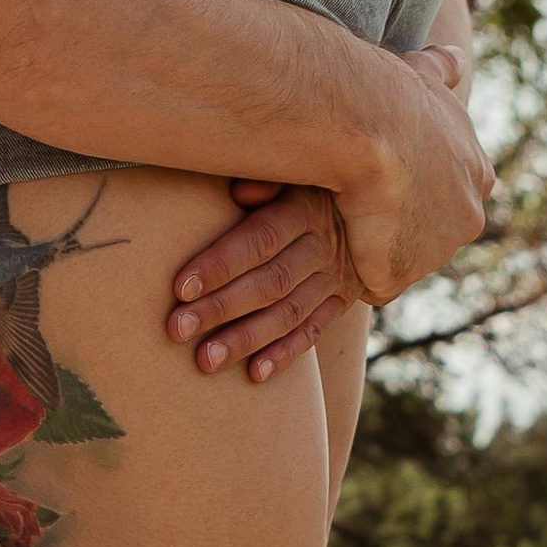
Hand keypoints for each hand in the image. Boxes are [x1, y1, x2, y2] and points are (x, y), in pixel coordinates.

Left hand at [165, 182, 356, 381]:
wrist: (368, 205)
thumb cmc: (303, 182)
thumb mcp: (291, 172)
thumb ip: (265, 181)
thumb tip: (240, 192)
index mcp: (304, 209)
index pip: (259, 240)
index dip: (220, 264)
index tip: (180, 288)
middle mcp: (322, 246)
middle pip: (269, 282)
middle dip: (221, 308)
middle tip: (178, 330)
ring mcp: (336, 278)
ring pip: (288, 313)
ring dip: (246, 339)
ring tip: (205, 361)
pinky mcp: (341, 302)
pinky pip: (314, 332)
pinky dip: (285, 354)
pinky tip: (255, 374)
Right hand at [331, 49, 493, 303]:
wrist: (366, 124)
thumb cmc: (387, 93)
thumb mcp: (422, 72)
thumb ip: (441, 71)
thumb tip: (455, 60)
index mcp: (477, 172)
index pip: (451, 192)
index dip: (417, 187)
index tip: (384, 177)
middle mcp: (469, 215)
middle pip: (433, 231)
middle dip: (401, 225)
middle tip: (358, 205)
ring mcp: (437, 251)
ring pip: (403, 257)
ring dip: (376, 248)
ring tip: (339, 222)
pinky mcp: (400, 275)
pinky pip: (376, 283)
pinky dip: (355, 270)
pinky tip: (331, 245)